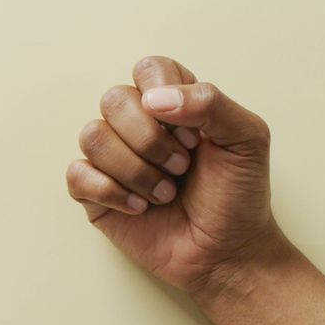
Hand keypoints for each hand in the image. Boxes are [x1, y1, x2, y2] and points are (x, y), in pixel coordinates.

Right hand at [66, 56, 280, 293]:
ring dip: (135, 170)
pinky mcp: (94, 193)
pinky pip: (77, 174)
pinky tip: (140, 208)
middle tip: (181, 168)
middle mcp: (137, 125)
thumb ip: (211, 103)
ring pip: (92, 136)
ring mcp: (113, 158)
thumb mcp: (247, 139)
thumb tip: (154, 99)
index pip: (148, 70)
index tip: (193, 134)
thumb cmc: (238, 196)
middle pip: (113, 100)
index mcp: (172, 102)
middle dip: (150, 140)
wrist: (228, 254)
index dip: (164, 96)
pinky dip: (112, 192)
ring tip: (164, 193)